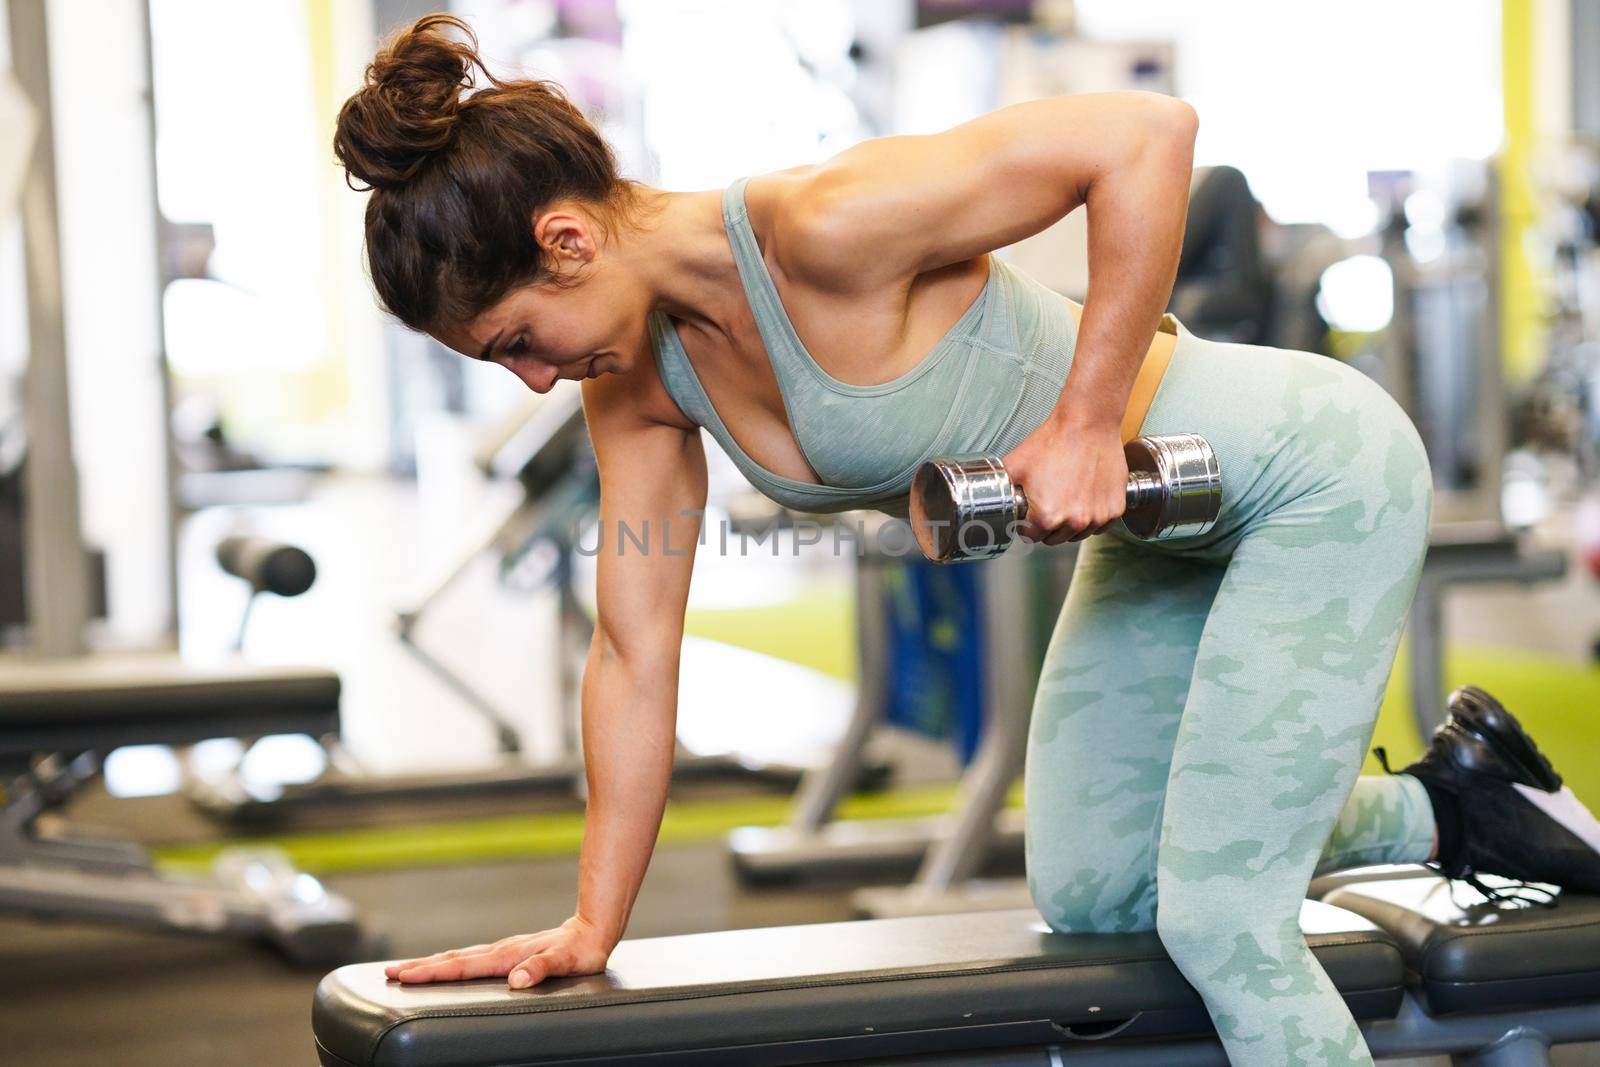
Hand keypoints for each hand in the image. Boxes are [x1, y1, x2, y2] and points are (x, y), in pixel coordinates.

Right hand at [384, 915, 614, 988]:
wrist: (593, 930)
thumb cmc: (581, 951)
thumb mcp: (566, 962)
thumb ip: (540, 969)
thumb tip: (516, 980)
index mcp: (507, 956)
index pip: (462, 966)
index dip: (432, 972)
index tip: (405, 975)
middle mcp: (501, 951)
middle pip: (453, 959)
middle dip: (420, 967)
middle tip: (390, 972)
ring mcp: (503, 950)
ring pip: (460, 957)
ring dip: (432, 963)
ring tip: (407, 968)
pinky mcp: (508, 951)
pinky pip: (472, 957)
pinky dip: (451, 961)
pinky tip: (445, 965)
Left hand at [1002, 416, 1127, 544]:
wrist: (1088, 423)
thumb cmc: (1054, 440)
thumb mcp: (1014, 465)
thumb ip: (1001, 489)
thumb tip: (992, 500)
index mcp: (1047, 517)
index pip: (1031, 536)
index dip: (1027, 525)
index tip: (1030, 514)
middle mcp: (1074, 522)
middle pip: (1055, 538)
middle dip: (1048, 524)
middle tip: (1049, 501)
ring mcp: (1098, 517)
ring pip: (1078, 533)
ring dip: (1071, 522)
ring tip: (1068, 495)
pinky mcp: (1115, 509)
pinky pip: (1101, 524)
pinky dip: (1093, 515)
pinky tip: (1086, 495)